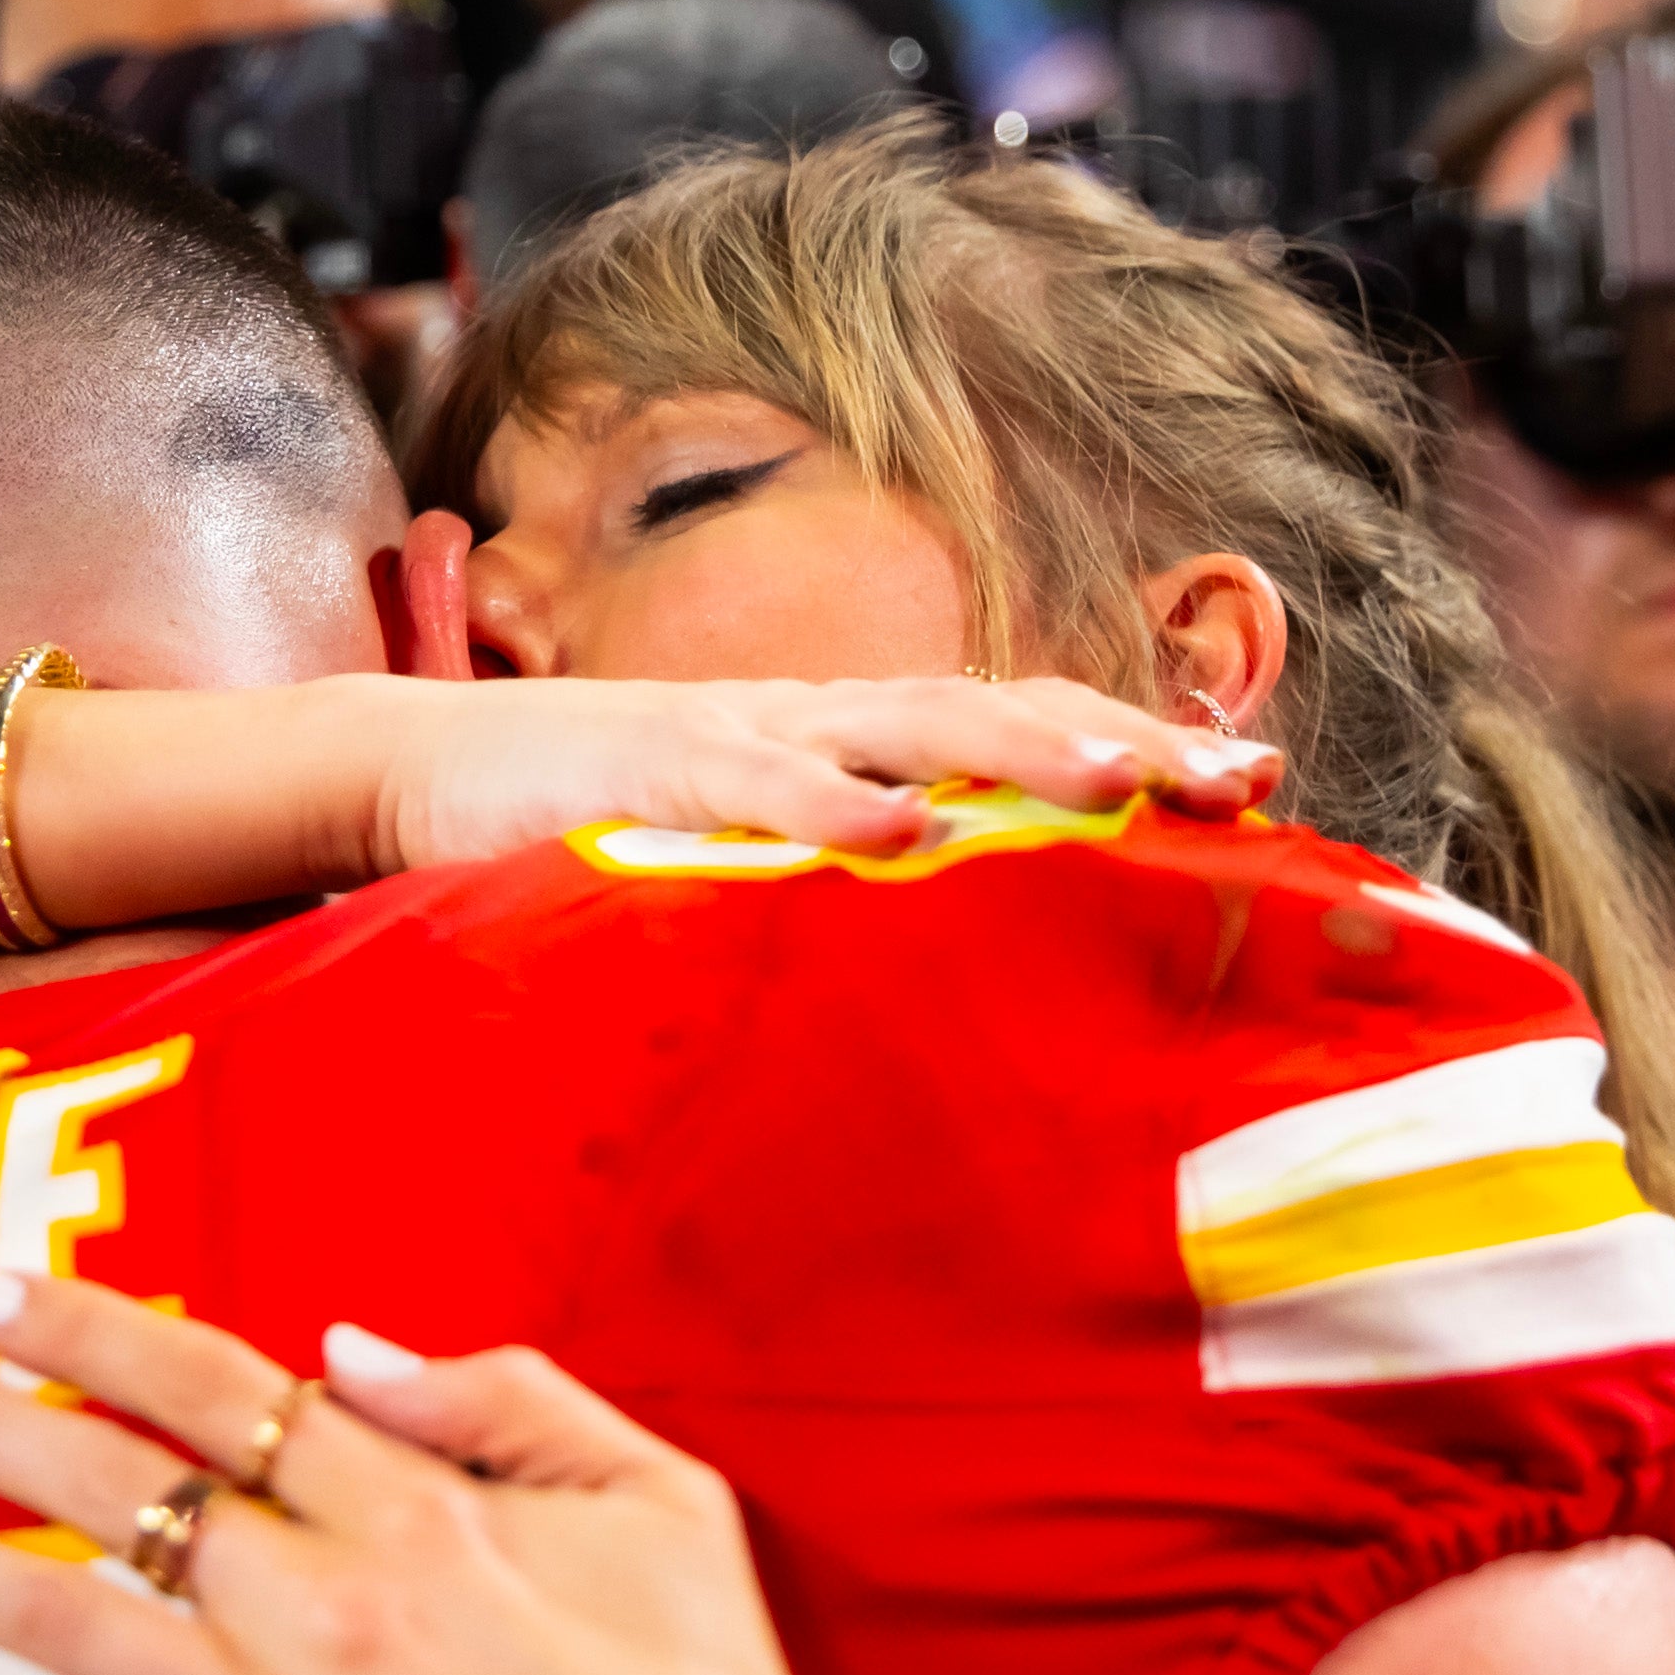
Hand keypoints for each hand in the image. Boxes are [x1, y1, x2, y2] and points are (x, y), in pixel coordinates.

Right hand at [349, 674, 1276, 879]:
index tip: (1258, 785)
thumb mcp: (735, 862)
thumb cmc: (585, 830)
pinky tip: (904, 831)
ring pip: (905, 726)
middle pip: (996, 711)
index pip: (1012, 723)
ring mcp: (736, 736)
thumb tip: (955, 963)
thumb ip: (833, 890)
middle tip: (1244, 781)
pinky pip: (756, 787)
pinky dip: (833, 804)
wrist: (416, 772)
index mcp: (844, 741)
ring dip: (1018, 749)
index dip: (1133, 742)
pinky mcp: (646, 774)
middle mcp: (814, 719)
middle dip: (1124, 740)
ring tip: (1117, 781)